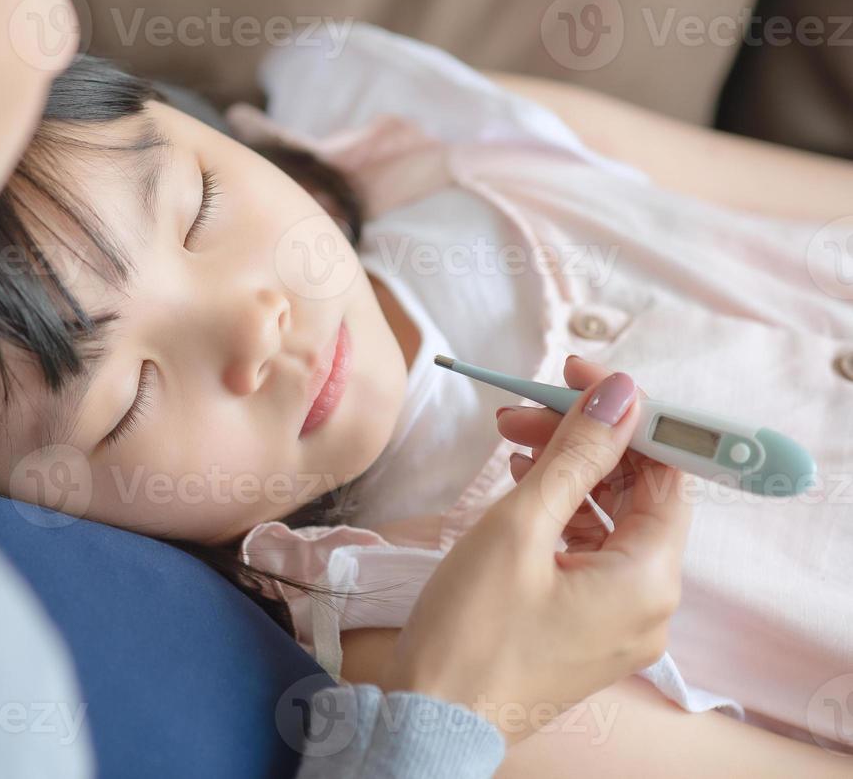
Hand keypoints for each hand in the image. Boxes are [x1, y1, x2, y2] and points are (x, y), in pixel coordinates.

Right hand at [378, 356, 692, 742]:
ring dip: (566, 474)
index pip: (666, 470)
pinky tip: (519, 489)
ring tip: (509, 447)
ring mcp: (618, 620)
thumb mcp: (520, 526)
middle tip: (522, 411)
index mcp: (650, 578)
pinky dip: (558, 515)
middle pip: (637, 493)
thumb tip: (623, 395)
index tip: (575, 377)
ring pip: (609, 521)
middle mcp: (650, 603)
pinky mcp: (585, 629)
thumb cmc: (471, 630)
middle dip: (585, 441)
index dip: (626, 414)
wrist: (431, 720)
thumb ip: (577, 456)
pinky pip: (588, 554)